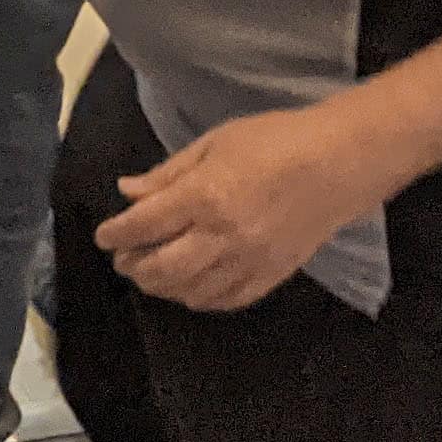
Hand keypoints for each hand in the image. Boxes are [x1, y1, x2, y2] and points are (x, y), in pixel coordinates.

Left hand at [92, 104, 387, 311]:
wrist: (338, 164)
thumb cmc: (274, 141)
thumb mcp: (213, 144)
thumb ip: (168, 173)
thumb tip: (128, 192)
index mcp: (204, 196)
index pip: (144, 226)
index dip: (116, 235)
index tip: (103, 237)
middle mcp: (223, 236)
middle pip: (162, 268)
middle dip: (134, 267)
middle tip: (123, 260)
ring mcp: (250, 261)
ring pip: (192, 291)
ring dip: (163, 287)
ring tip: (151, 274)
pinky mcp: (273, 275)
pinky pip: (228, 300)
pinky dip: (201, 299)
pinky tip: (190, 288)